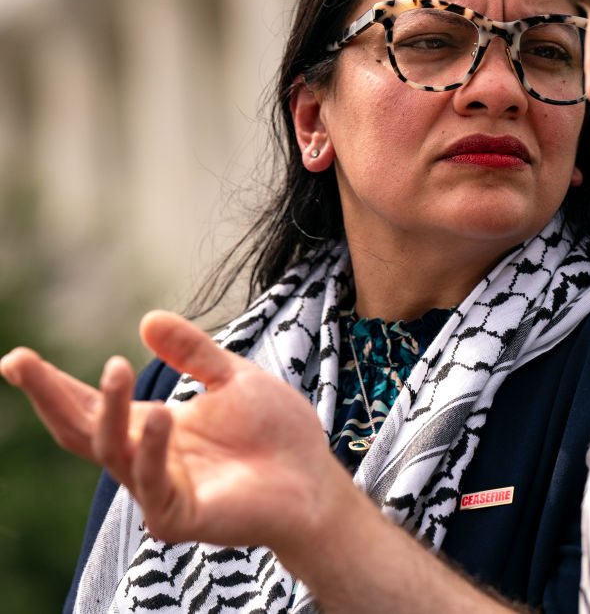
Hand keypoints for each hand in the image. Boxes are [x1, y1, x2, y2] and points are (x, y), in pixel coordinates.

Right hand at [1, 310, 343, 551]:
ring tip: (117, 368)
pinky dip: (153, 449)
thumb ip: (193, 352)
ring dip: (109, 410)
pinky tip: (162, 415)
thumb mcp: (233, 377)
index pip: (90, 405)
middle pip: (81, 429)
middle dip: (49, 397)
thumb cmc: (276, 433)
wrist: (315, 477)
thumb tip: (146, 319)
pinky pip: (153, 483)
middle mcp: (145, 458)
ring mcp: (158, 490)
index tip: (16, 358)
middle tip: (19, 362)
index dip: (52, 384)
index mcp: (151, 427)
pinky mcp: (178, 516)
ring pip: (112, 451)